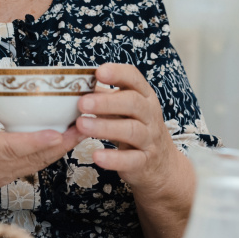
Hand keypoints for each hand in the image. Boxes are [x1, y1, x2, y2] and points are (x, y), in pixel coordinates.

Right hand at [0, 51, 82, 204]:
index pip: (12, 147)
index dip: (37, 141)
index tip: (59, 132)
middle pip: (35, 158)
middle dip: (63, 142)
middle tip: (87, 122)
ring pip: (37, 165)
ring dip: (61, 149)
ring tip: (83, 129)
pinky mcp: (2, 179)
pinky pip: (31, 168)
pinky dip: (48, 155)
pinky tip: (62, 141)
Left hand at [75, 63, 184, 195]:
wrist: (161, 165)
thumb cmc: (135, 128)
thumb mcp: (123, 110)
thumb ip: (104, 97)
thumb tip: (77, 85)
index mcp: (143, 96)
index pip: (134, 78)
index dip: (118, 73)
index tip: (98, 72)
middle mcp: (150, 115)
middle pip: (133, 103)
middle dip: (107, 102)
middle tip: (82, 103)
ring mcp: (150, 139)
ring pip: (132, 130)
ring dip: (105, 127)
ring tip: (81, 125)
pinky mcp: (145, 161)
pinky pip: (131, 160)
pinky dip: (114, 159)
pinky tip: (96, 155)